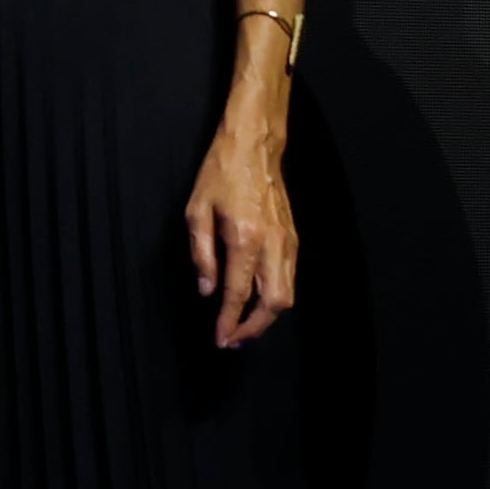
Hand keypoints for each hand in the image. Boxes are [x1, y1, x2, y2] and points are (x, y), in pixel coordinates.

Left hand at [184, 128, 296, 348]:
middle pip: (274, 303)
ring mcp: (288, 242)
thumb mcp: (196, 212)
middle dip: (255, 329)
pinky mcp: (293, 238)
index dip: (229, 322)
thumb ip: (202, 254)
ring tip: (244, 328)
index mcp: (245, 238)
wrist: (254, 147)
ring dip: (267, 318)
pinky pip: (289, 278)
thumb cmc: (221, 174)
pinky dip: (275, 297)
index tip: (220, 339)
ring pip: (287, 294)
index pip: (238, 294)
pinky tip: (256, 302)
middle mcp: (272, 243)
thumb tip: (207, 290)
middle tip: (233, 341)